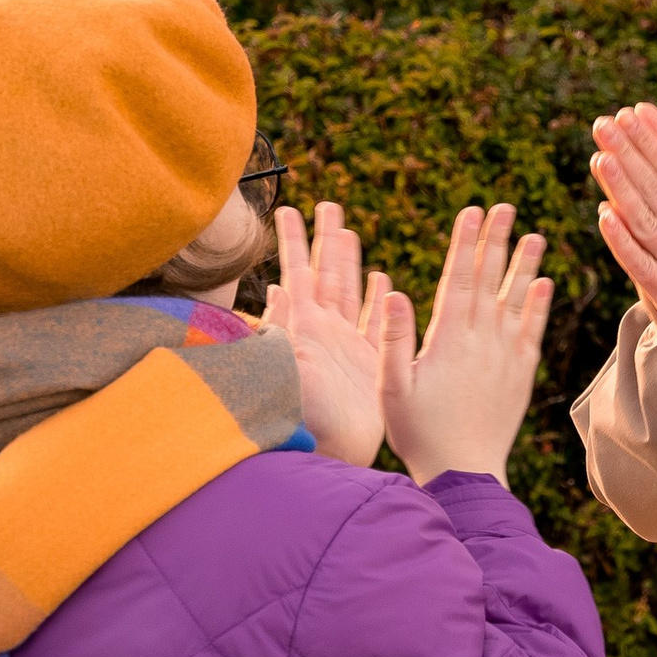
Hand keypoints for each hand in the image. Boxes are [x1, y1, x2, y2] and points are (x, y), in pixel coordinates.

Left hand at [265, 202, 390, 468]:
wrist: (329, 451)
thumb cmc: (301, 414)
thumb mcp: (285, 368)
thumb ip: (281, 330)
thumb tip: (278, 288)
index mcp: (302, 326)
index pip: (296, 272)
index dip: (292, 241)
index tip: (287, 209)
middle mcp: (323, 329)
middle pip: (326, 272)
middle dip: (326, 239)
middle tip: (327, 204)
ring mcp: (345, 344)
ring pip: (349, 290)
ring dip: (349, 261)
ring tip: (348, 231)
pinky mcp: (368, 360)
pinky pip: (373, 322)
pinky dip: (375, 299)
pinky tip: (378, 278)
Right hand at [376, 203, 551, 485]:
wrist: (464, 472)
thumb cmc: (418, 432)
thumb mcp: (391, 386)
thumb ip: (392, 338)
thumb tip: (392, 291)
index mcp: (448, 340)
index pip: (458, 279)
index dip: (466, 243)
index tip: (472, 212)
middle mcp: (481, 342)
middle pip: (490, 281)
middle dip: (496, 241)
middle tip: (505, 206)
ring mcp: (505, 358)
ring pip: (517, 301)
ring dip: (525, 266)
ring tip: (534, 235)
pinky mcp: (520, 375)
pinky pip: (532, 333)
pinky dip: (539, 307)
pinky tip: (544, 285)